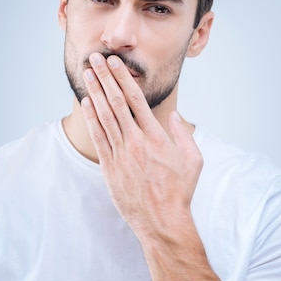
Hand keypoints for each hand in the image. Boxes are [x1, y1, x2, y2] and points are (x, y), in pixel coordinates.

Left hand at [81, 52, 202, 239]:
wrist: (162, 221)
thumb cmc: (180, 190)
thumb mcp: (194, 160)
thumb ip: (184, 134)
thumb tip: (175, 116)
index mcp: (157, 137)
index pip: (136, 99)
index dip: (123, 77)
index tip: (114, 62)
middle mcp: (136, 141)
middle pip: (116, 102)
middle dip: (104, 77)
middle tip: (95, 58)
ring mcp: (121, 154)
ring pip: (104, 116)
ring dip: (95, 92)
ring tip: (87, 74)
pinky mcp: (110, 168)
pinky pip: (98, 137)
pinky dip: (91, 118)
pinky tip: (87, 103)